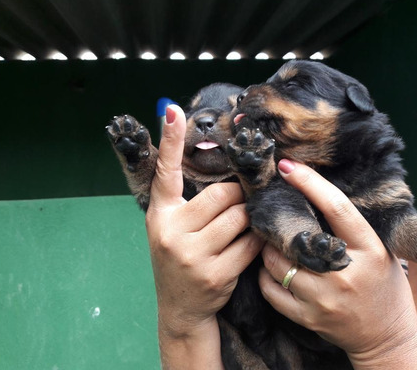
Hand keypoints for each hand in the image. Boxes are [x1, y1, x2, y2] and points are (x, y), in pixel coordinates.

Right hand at [145, 105, 262, 368]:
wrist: (180, 307)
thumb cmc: (179, 257)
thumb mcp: (171, 228)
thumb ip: (187, 202)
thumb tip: (223, 172)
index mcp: (160, 215)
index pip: (165, 172)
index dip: (169, 140)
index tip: (171, 109)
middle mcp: (171, 232)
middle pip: (222, 194)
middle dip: (239, 195)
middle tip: (242, 201)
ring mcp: (192, 254)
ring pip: (240, 217)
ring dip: (250, 218)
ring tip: (242, 227)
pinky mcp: (216, 274)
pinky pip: (250, 244)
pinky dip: (256, 241)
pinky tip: (248, 247)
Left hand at [259, 159, 416, 368]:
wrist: (387, 337)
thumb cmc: (384, 286)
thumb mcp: (379, 251)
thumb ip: (352, 228)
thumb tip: (315, 191)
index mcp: (369, 250)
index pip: (336, 207)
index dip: (310, 182)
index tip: (287, 165)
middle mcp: (345, 274)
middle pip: (296, 237)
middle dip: (276, 221)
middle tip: (267, 211)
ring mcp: (324, 299)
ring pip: (276, 263)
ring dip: (267, 248)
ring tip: (270, 241)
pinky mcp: (308, 318)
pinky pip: (271, 290)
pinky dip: (265, 275)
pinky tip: (270, 268)